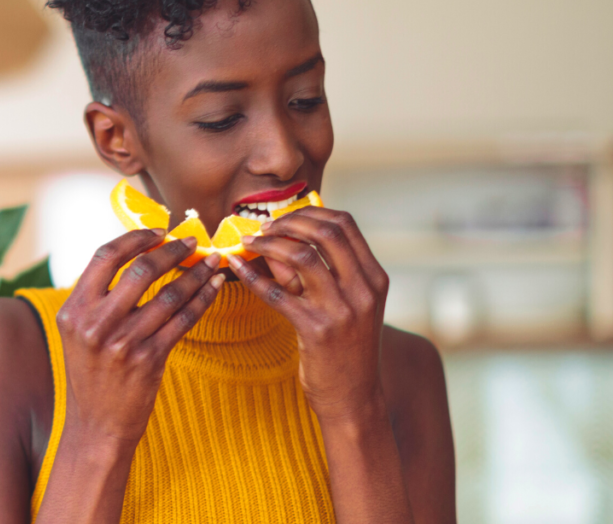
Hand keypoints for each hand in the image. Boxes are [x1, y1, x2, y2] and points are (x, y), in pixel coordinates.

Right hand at [56, 230, 223, 448]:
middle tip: (193, 241)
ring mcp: (123, 342)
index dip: (135, 238)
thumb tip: (135, 253)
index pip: (105, 256)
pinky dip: (203, 298)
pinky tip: (213, 287)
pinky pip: (184, 319)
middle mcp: (96, 324)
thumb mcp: (79, 332)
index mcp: (74, 310)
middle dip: (173, 250)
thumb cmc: (92, 373)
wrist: (97, 425)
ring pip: (170, 294)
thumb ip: (97, 296)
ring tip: (212, 262)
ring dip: (197, 273)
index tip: (160, 230)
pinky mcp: (149, 359)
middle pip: (142, 269)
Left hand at [229, 207, 389, 422]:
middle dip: (288, 222)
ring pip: (302, 256)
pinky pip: (277, 293)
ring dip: (270, 243)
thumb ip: (313, 272)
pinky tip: (237, 267)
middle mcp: (363, 290)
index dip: (310, 212)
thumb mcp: (344, 305)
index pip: (345, 224)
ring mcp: (342, 310)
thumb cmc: (346, 349)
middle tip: (263, 227)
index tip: (285, 217)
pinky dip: (253, 276)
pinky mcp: (316, 330)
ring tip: (249, 243)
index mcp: (375, 278)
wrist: (353, 399)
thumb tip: (275, 238)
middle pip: (325, 232)